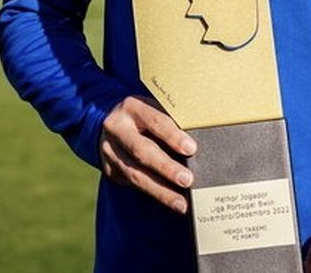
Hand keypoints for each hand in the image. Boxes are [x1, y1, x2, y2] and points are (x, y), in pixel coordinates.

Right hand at [99, 96, 197, 212]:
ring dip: (160, 191)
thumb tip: (201, 139)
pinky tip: (169, 201)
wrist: (111, 122)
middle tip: (187, 180)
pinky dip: (153, 193)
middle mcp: (116, 128)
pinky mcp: (110, 169)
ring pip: (135, 174)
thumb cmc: (146, 115)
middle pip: (142, 151)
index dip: (173, 136)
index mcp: (132, 107)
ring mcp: (110, 151)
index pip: (155, 122)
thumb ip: (174, 120)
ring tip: (181, 203)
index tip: (191, 149)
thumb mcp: (156, 108)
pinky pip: (132, 185)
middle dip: (166, 168)